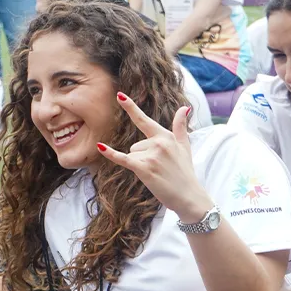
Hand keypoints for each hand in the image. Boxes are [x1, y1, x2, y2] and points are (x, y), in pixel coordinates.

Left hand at [97, 93, 212, 222]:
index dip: (130, 107)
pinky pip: (123, 159)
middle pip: (136, 146)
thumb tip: (184, 108)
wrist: (189, 196)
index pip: (144, 120)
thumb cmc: (185, 173)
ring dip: (140, 166)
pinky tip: (101, 147)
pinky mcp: (144, 168)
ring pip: (132, 155)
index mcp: (165, 136)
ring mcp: (151, 155)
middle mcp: (158, 143)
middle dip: (143, 157)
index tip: (119, 95)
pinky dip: (111, 154)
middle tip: (160, 169)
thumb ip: (181, 127)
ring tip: (157, 174)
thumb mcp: (185, 147)